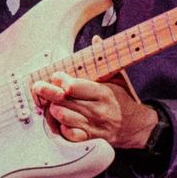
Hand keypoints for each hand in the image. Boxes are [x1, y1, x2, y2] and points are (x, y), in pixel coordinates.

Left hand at [31, 71, 157, 148]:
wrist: (137, 126)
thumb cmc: (123, 100)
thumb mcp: (118, 78)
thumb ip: (104, 59)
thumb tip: (96, 39)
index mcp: (103, 93)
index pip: (73, 86)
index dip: (60, 80)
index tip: (56, 76)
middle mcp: (97, 110)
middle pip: (63, 101)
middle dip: (47, 92)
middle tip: (39, 87)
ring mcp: (92, 125)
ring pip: (62, 116)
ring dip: (51, 108)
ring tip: (50, 102)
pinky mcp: (89, 138)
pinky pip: (68, 134)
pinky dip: (59, 126)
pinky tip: (58, 119)